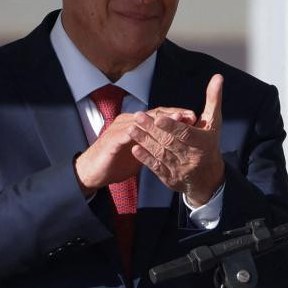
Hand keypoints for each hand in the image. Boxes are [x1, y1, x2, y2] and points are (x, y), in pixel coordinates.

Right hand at [73, 105, 198, 194]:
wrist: (93, 172)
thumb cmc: (117, 161)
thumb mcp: (140, 151)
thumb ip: (154, 144)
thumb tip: (175, 142)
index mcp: (136, 123)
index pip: (159, 115)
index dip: (176, 115)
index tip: (194, 116)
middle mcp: (128, 122)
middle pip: (153, 114)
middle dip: (172, 115)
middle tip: (189, 114)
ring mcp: (119, 129)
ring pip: (142, 122)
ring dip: (159, 121)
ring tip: (175, 120)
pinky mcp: (111, 140)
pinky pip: (127, 135)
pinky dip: (140, 133)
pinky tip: (151, 134)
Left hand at [130, 74, 224, 204]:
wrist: (208, 178)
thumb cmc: (210, 143)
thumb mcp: (214, 122)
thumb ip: (213, 100)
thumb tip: (218, 77)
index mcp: (204, 143)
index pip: (186, 134)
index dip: (172, 126)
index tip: (159, 117)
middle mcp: (192, 157)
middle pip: (170, 142)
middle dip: (153, 130)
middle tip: (138, 116)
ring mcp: (180, 169)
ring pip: (161, 153)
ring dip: (145, 141)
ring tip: (132, 128)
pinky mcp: (170, 177)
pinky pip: (156, 167)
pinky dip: (145, 158)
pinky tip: (135, 148)